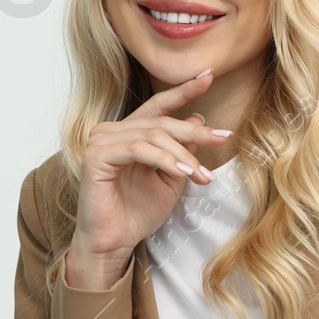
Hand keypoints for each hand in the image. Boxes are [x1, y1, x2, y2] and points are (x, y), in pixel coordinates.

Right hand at [65, 69, 233, 288]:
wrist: (115, 243)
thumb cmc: (137, 213)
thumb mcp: (171, 178)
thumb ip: (182, 150)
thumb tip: (199, 117)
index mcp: (128, 133)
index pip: (158, 106)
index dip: (184, 91)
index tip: (209, 76)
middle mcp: (112, 131)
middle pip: (161, 121)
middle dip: (195, 131)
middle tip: (223, 138)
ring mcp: (100, 141)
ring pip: (152, 135)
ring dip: (183, 154)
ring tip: (202, 175)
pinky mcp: (95, 156)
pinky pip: (138, 149)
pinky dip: (164, 159)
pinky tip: (182, 172)